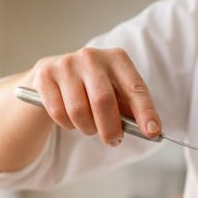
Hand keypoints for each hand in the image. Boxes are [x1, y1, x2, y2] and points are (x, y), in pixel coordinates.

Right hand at [25, 47, 162, 145]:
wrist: (53, 74)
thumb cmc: (93, 87)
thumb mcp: (115, 92)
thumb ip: (130, 109)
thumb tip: (150, 131)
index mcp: (117, 58)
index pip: (135, 88)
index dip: (145, 112)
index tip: (153, 132)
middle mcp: (92, 57)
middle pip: (103, 101)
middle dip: (110, 129)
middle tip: (113, 141)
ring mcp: (66, 64)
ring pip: (78, 111)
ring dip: (87, 129)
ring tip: (90, 127)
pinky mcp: (45, 75)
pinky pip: (58, 113)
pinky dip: (67, 125)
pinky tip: (71, 120)